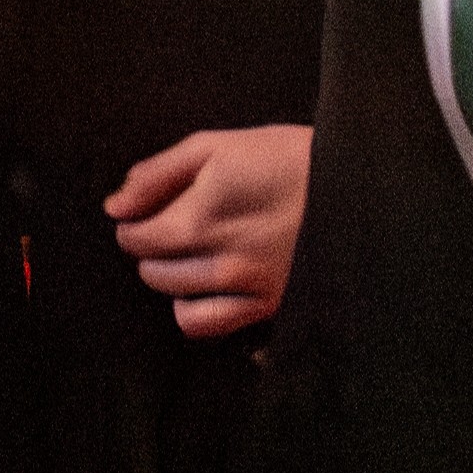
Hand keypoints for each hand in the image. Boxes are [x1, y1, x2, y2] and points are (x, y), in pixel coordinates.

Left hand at [105, 124, 311, 337]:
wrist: (357, 185)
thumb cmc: (285, 158)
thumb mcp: (215, 147)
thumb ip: (155, 175)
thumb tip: (115, 207)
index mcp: (200, 219)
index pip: (134, 238)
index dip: (133, 224)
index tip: (149, 213)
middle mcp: (220, 261)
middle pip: (151, 270)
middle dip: (152, 250)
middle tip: (175, 230)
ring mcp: (248, 288)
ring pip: (174, 298)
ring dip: (172, 277)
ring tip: (193, 255)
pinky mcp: (271, 306)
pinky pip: (208, 325)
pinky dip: (195, 311)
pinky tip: (206, 287)